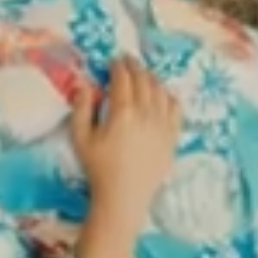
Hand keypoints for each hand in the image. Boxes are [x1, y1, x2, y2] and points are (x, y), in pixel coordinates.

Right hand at [71, 57, 180, 214]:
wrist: (124, 197)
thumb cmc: (99, 169)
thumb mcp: (81, 138)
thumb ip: (81, 108)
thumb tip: (83, 84)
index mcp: (123, 112)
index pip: (123, 79)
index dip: (118, 66)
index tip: (114, 60)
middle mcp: (147, 114)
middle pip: (144, 80)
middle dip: (135, 67)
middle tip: (127, 60)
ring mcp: (163, 125)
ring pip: (161, 91)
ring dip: (151, 78)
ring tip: (143, 74)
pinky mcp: (172, 137)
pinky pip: (176, 108)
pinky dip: (168, 96)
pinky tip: (162, 94)